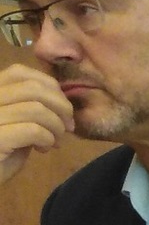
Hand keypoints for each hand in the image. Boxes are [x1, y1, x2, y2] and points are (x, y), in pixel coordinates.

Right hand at [0, 63, 73, 185]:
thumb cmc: (0, 153)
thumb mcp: (15, 122)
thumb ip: (30, 104)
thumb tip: (62, 99)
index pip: (20, 72)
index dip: (49, 87)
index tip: (61, 108)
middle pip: (32, 88)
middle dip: (60, 106)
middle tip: (66, 127)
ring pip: (36, 108)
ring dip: (55, 126)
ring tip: (53, 141)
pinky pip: (32, 130)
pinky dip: (47, 138)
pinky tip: (43, 148)